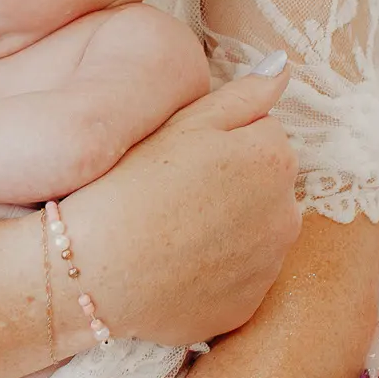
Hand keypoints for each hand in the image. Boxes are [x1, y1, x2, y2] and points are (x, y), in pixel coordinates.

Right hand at [63, 66, 301, 350]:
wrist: (92, 271)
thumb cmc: (128, 186)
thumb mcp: (182, 123)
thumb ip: (242, 94)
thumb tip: (283, 69)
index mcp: (274, 158)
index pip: (263, 133)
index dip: (218, 141)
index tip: (181, 158)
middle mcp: (286, 215)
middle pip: (266, 186)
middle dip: (233, 186)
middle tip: (172, 195)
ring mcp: (268, 267)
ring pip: (255, 234)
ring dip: (228, 230)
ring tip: (172, 232)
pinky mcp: (246, 309)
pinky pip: (237, 280)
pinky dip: (215, 273)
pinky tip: (174, 268)